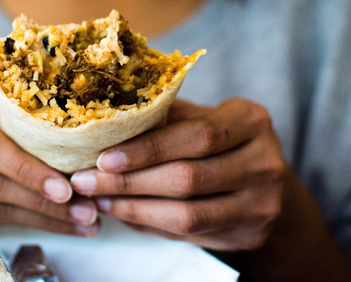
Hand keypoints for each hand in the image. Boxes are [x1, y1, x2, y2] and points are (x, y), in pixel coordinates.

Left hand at [69, 98, 284, 250]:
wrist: (263, 179)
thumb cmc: (218, 139)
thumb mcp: (201, 116)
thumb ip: (164, 116)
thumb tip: (103, 122)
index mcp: (251, 121)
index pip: (195, 136)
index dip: (147, 149)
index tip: (103, 156)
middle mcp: (265, 162)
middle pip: (188, 178)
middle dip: (129, 182)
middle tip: (85, 181)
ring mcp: (261, 203)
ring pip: (187, 215)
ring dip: (133, 209)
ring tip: (98, 199)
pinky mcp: (250, 234)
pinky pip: (189, 234)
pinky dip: (150, 223)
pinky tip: (123, 212)